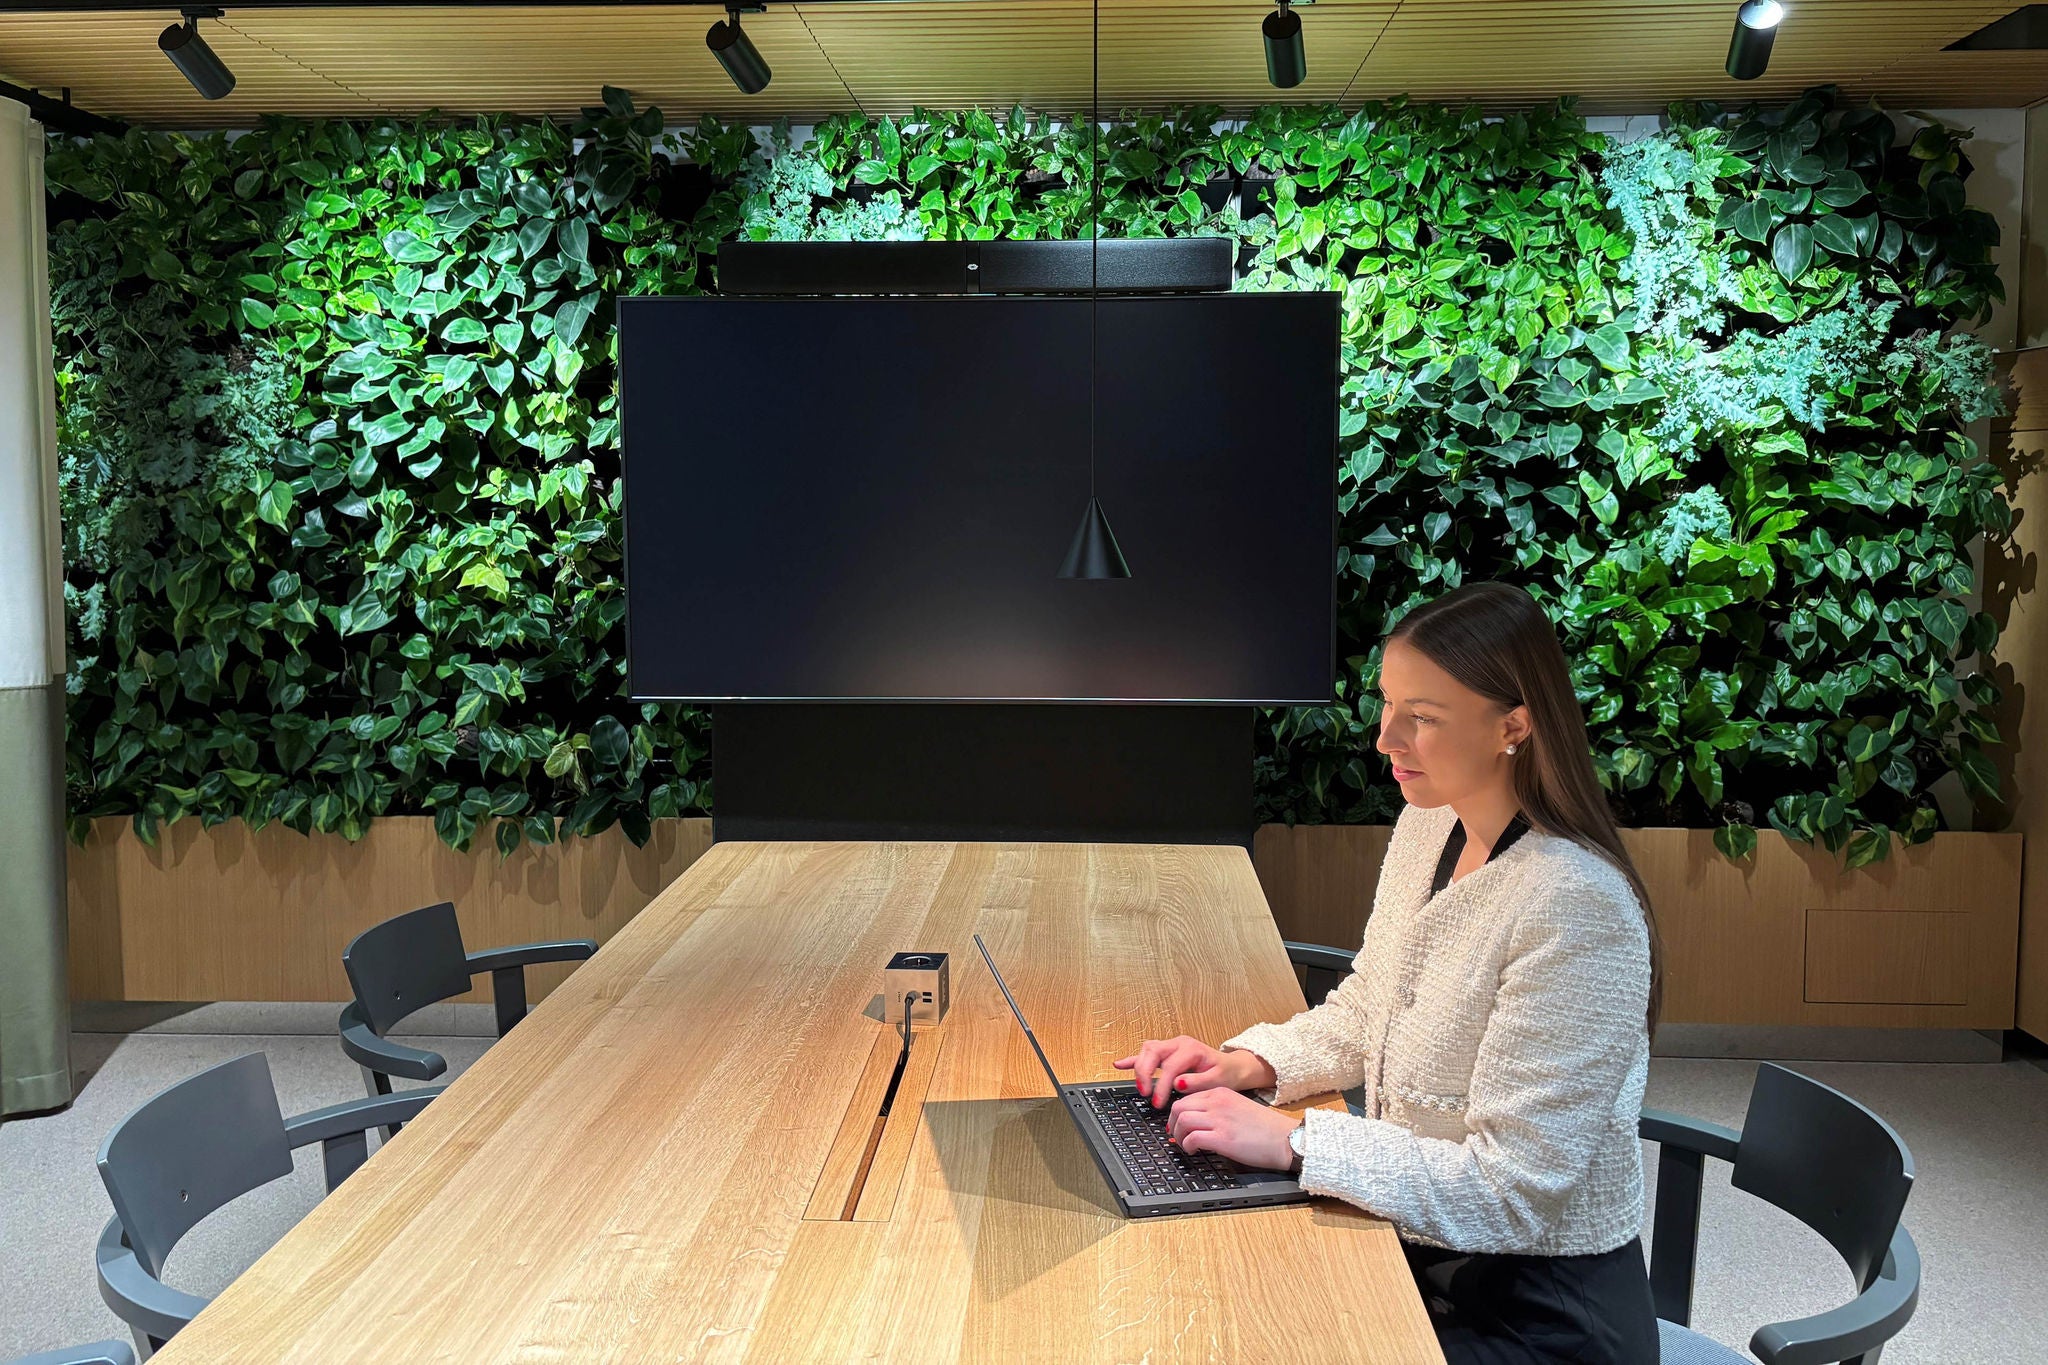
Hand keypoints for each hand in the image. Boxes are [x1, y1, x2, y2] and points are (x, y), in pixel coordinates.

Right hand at [1112, 1036, 1275, 1106]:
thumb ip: (1199, 1082)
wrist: (1231, 1067)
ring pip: (1147, 1049)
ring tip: (1141, 1087)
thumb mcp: (1218, 1080)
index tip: (1159, 1102)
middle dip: (1145, 1073)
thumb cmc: (1225, 1073)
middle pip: (1153, 1051)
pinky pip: (1145, 1053)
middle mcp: (1178, 1043)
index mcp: (1191, 1048)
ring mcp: (1171, 1046)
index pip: (1169, 1065)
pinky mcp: (1165, 1053)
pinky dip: (1132, 1059)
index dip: (1161, 1085)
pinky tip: (1119, 1064)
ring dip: (1139, 1067)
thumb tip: (1178, 1084)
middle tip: (1146, 1094)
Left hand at [1165, 1088, 1301, 1170]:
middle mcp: (1217, 1102)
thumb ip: (1218, 1109)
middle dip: (1173, 1123)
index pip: (1186, 1097)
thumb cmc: (1266, 1128)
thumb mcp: (1238, 1107)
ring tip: (1185, 1145)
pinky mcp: (1223, 1138)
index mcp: (1221, 1093)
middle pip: (1178, 1107)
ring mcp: (1219, 1119)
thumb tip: (1197, 1121)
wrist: (1285, 1138)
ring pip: (1182, 1121)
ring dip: (1179, 1136)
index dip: (1177, 1113)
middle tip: (1177, 1135)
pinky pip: (1192, 1139)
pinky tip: (1194, 1151)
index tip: (1177, 1124)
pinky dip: (1187, 1146)